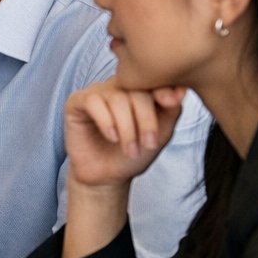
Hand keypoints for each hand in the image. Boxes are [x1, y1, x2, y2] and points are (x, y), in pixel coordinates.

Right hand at [64, 77, 185, 188]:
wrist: (108, 177)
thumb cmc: (134, 154)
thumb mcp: (161, 133)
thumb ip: (172, 110)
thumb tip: (180, 90)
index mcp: (139, 89)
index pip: (153, 80)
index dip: (163, 90)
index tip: (171, 103)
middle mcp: (118, 86)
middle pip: (136, 90)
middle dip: (146, 119)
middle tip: (149, 144)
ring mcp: (97, 92)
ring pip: (117, 98)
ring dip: (127, 128)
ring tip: (130, 149)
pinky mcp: (77, 102)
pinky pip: (93, 102)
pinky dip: (106, 122)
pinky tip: (112, 138)